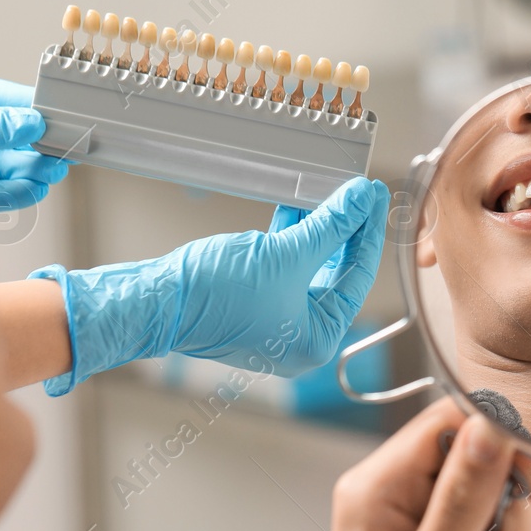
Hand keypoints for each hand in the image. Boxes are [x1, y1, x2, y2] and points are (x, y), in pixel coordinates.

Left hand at [0, 75, 68, 213]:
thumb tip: (25, 122)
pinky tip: (34, 186)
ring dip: (32, 168)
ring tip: (50, 169)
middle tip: (61, 145)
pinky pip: (1, 192)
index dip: (23, 104)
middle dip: (34, 142)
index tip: (50, 112)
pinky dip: (19, 191)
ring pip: (9, 164)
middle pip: (7, 135)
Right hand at [30, 176, 387, 395]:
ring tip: (331, 191)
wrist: (154, 301)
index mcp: (318, 340)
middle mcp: (299, 337)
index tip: (375, 197)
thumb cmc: (216, 293)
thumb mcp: (285, 254)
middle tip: (359, 192)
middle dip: (345, 229)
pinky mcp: (251, 303)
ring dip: (318, 229)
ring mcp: (274, 321)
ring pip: (308, 267)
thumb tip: (361, 200)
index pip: (357, 277)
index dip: (368, 231)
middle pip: (335, 272)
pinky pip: (282, 266)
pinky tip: (297, 206)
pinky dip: (291, 238)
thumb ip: (329, 226)